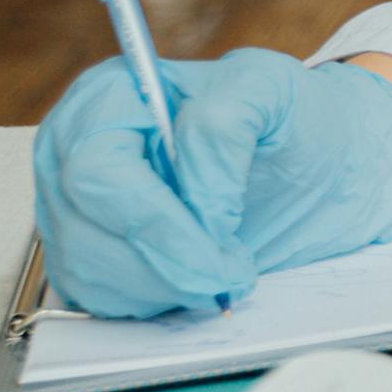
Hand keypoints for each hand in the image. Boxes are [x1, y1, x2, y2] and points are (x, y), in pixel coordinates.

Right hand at [31, 49, 391, 319]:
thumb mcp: (271, 91)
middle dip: (165, 261)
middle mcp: (75, 151)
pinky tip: (198, 280)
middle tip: (232, 272)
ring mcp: (75, 205)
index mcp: (107, 96)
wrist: (316, 159)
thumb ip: (223, 125)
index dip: (154, 216)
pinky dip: (153, 299)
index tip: (221, 239)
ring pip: (88, 269)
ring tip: (225, 272)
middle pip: (86, 227)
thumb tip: (193, 193)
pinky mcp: (90, 252)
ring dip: (163, 286)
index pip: (96, 170)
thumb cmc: (289, 115)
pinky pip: (97, 295)